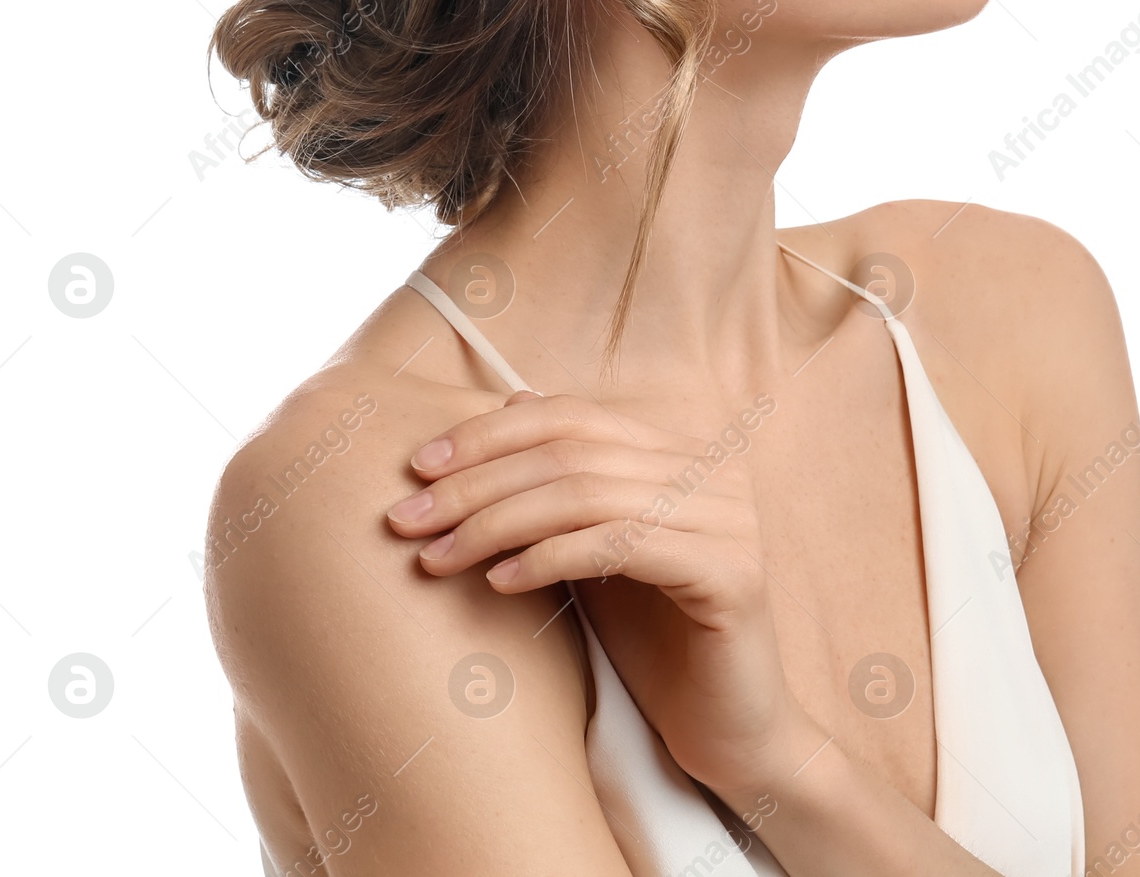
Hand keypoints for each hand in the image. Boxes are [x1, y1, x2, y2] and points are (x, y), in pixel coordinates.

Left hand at [385, 389, 803, 798]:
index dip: (489, 434)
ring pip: (588, 494)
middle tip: (406, 519)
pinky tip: (500, 583)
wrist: (732, 734)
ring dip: (497, 523)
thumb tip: (505, 406)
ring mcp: (728, 517)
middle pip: (570, 453)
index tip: (417, 467)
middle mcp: (710, 470)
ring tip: (437, 558)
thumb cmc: (656, 641)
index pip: (571, 414)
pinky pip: (623, 546)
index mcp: (678, 450)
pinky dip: (551, 557)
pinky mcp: (732, 573)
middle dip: (476, 483)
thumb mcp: (594, 551)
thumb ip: (561, 489)